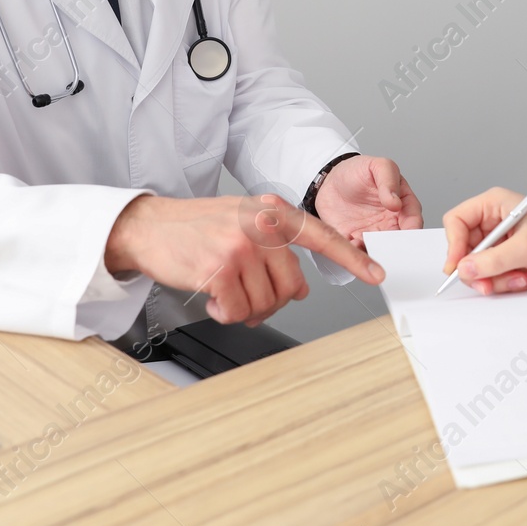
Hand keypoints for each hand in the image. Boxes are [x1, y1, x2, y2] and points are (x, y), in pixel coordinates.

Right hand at [105, 193, 386, 326]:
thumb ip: (276, 248)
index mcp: (272, 212)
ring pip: (265, 303)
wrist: (149, 226)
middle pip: (291, 286)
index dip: (352, 258)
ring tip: (224, 291)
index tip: (377, 273)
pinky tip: (211, 297)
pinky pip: (238, 312)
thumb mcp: (243, 224)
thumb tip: (300, 287)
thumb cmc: (196, 228)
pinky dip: (224, 314)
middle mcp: (261, 225)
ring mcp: (241, 246)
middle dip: (270, 301)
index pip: (323, 236)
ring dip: (244, 308)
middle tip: (246, 296)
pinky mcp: (219, 269)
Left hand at [314, 155, 423, 245]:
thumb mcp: (377, 166)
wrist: (329, 179)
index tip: (409, 233)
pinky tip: (353, 247)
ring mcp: (372, 233)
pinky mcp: (353, 240)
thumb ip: (389, 180)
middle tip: (393, 249)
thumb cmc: (357, 171)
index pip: (413, 219)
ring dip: (378, 253)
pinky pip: (357, 252)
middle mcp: (389, 222)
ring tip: (371, 249)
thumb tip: (396, 202)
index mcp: (401, 204)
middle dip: (398, 248)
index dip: (413, 228)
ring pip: (380, 249)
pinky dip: (357, 254)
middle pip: (399, 241)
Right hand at [441, 186, 526, 294]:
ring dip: (496, 279)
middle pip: (463, 249)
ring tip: (519, 277)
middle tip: (488, 282)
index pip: (456, 221)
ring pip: (477, 268)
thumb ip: (493, 260)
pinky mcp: (507, 261)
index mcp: (495, 205)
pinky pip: (491, 278)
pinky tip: (526, 278)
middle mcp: (494, 223)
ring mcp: (500, 244)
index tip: (457, 265)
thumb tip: (466, 268)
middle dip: (477, 269)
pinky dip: (506, 283)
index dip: (453, 244)